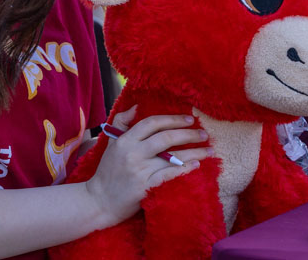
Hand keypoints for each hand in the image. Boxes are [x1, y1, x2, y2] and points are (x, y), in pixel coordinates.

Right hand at [84, 106, 209, 225]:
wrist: (99, 201)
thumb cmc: (107, 171)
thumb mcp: (111, 143)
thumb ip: (122, 122)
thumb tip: (137, 107)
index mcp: (125, 140)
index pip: (152, 123)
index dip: (172, 119)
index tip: (189, 119)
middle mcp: (133, 153)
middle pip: (166, 138)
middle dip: (188, 134)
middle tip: (204, 133)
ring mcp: (140, 171)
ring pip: (172, 157)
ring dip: (194, 153)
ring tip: (209, 150)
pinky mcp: (145, 187)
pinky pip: (170, 175)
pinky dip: (185, 169)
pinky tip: (196, 165)